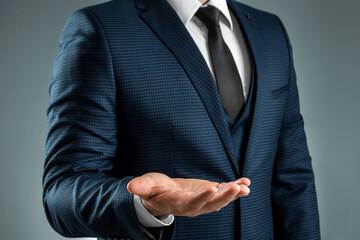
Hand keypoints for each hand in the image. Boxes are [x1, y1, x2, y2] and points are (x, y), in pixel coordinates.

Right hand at [127, 172, 250, 216]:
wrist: (163, 194)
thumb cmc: (153, 190)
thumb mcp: (145, 186)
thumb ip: (141, 187)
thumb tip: (131, 186)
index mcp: (178, 204)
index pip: (191, 203)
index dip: (201, 197)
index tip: (212, 188)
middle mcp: (193, 206)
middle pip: (210, 204)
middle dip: (224, 197)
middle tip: (236, 188)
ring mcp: (203, 201)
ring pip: (220, 200)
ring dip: (233, 194)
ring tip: (245, 186)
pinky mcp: (209, 193)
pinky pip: (224, 192)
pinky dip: (235, 188)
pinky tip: (245, 182)